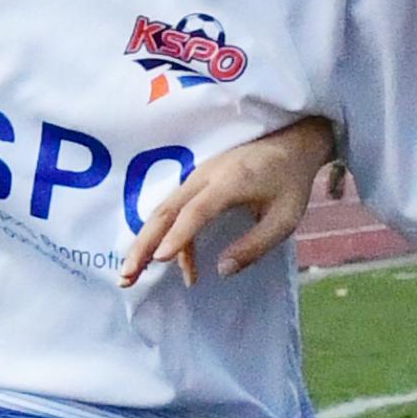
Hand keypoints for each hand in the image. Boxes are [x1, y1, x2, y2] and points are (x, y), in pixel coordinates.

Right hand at [118, 114, 338, 288]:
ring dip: (145, 242)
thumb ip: (255, 245)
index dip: (178, 236)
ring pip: (163, 211)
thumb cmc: (289, 181)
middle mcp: (205, 176)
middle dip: (144, 244)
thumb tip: (221, 271)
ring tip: (131, 275)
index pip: (196, 211)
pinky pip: (174, 211)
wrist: (290, 141)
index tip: (160, 259)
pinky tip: (172, 263)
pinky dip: (166, 236)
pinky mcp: (195, 183)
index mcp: (230, 182)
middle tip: (126, 276)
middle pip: (166, 211)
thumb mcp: (285, 218)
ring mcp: (196, 178)